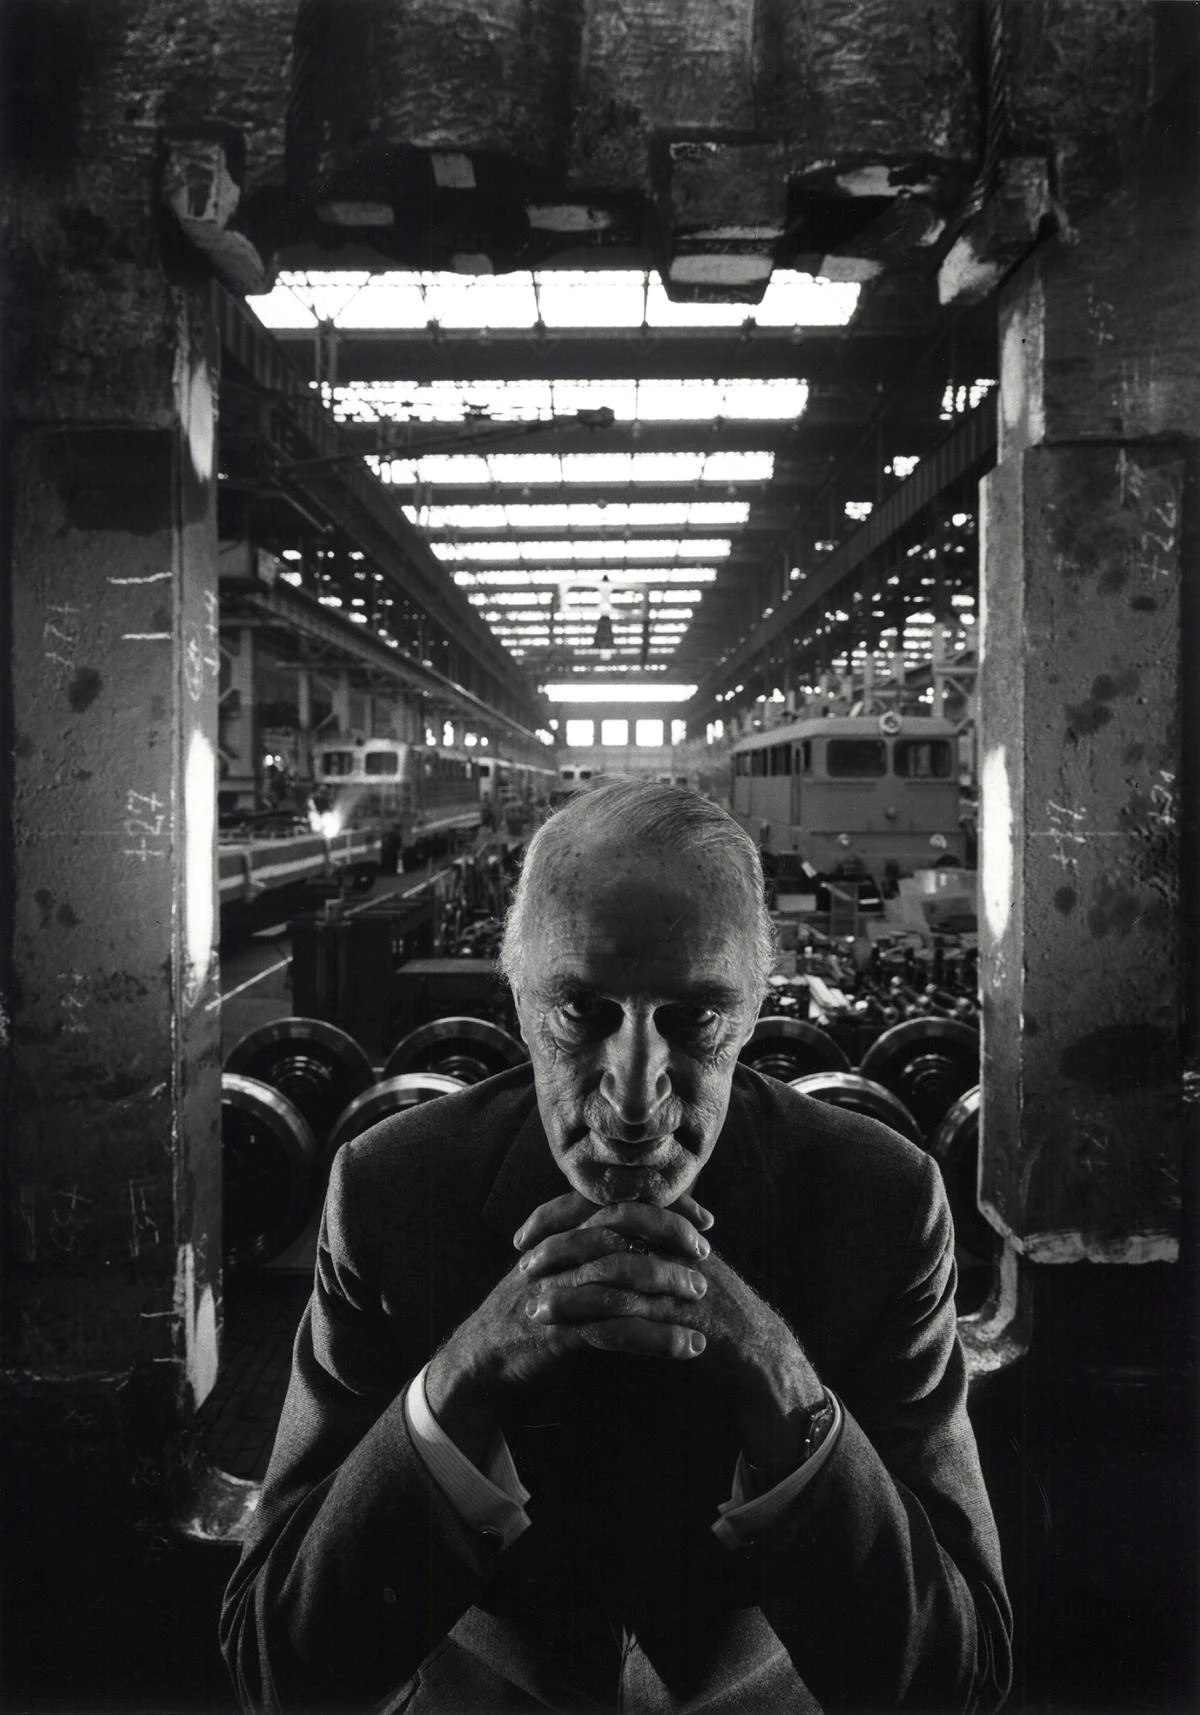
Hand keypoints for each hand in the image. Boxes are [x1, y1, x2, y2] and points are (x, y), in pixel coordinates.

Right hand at [423, 1190, 713, 1464]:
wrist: (480, 1355)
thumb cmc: (530, 1306)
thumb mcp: (553, 1263)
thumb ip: (591, 1243)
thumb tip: (650, 1234)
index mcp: (561, 1231)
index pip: (617, 1201)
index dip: (665, 1205)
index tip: (705, 1220)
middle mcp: (558, 1253)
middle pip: (620, 1225)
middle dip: (668, 1234)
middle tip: (705, 1253)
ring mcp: (557, 1290)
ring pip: (620, 1274)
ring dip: (667, 1283)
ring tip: (701, 1296)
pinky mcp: (559, 1332)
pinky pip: (616, 1331)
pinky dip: (657, 1338)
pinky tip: (687, 1347)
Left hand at [520, 1197, 825, 1484]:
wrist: (757, 1349)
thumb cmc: (711, 1306)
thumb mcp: (679, 1261)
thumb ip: (644, 1241)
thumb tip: (596, 1227)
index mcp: (665, 1226)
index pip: (602, 1205)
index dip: (559, 1215)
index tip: (524, 1234)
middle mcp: (672, 1246)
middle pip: (604, 1231)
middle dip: (558, 1247)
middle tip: (524, 1264)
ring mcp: (678, 1283)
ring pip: (614, 1277)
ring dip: (569, 1293)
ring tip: (533, 1307)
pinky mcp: (683, 1321)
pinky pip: (635, 1321)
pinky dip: (599, 1328)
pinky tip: (571, 1338)